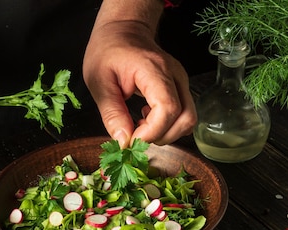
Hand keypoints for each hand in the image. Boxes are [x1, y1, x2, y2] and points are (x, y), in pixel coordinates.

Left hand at [83, 10, 196, 147]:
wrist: (122, 30)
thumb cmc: (108, 50)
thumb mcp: (99, 81)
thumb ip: (112, 113)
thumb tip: (123, 141)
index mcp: (154, 70)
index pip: (168, 109)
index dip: (151, 132)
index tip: (130, 139)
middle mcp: (175, 76)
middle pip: (185, 118)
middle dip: (160, 136)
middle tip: (135, 135)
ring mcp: (181, 81)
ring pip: (188, 120)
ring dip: (165, 133)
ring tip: (139, 125)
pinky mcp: (179, 87)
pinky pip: (182, 114)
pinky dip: (166, 125)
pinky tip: (145, 118)